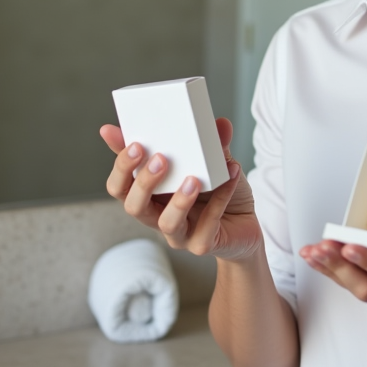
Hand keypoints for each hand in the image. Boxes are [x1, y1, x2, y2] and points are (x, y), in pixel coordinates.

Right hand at [101, 118, 262, 260]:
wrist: (246, 225)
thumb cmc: (221, 194)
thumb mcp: (212, 166)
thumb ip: (210, 147)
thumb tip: (220, 123)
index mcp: (151, 195)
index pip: (122, 184)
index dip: (121, 164)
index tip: (127, 139)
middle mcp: (159, 216)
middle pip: (133, 205)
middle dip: (143, 181)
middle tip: (160, 158)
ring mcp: (179, 234)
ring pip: (167, 222)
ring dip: (178, 200)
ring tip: (194, 179)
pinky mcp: (202, 244)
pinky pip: (207, 224)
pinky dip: (220, 199)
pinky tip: (231, 177)